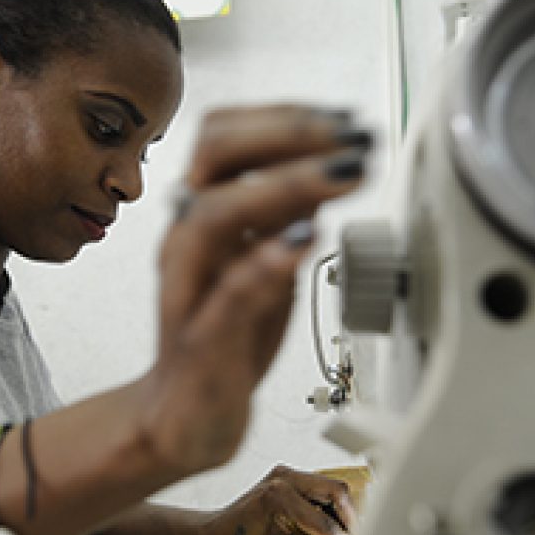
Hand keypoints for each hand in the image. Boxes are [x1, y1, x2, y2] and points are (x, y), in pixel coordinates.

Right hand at [136, 105, 371, 473]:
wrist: (186, 418)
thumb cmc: (226, 338)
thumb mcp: (270, 263)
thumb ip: (290, 217)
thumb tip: (331, 165)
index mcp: (203, 215)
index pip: (226, 135)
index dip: (285, 116)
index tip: (344, 118)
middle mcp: (189, 240)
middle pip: (214, 154)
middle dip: (288, 132)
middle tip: (349, 134)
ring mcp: (190, 288)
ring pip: (215, 215)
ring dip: (285, 184)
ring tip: (343, 174)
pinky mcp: (201, 341)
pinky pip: (225, 294)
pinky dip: (264, 262)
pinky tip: (304, 242)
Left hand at [194, 465, 358, 534]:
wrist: (212, 532)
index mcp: (277, 494)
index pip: (322, 519)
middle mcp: (284, 477)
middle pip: (337, 490)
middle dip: (352, 518)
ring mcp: (287, 474)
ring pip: (333, 487)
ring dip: (344, 511)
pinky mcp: (290, 477)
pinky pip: (322, 488)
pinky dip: (333, 507)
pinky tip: (333, 527)